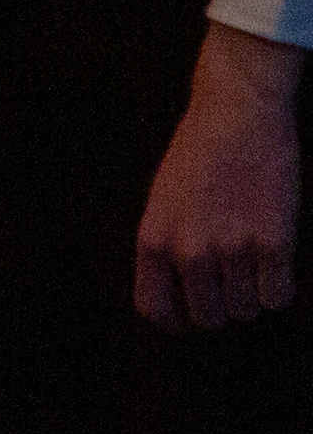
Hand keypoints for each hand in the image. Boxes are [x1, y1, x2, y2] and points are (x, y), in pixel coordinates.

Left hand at [135, 28, 302, 329]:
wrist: (236, 114)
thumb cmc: (198, 158)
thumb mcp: (163, 203)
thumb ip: (168, 250)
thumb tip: (181, 301)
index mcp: (153, 240)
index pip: (155, 310)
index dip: (176, 319)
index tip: (192, 311)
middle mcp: (189, 250)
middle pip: (208, 318)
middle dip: (222, 306)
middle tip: (230, 278)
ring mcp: (232, 248)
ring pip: (247, 311)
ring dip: (252, 294)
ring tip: (250, 258)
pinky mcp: (274, 241)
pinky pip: (278, 297)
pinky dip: (279, 286)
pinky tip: (275, 260)